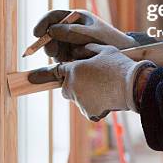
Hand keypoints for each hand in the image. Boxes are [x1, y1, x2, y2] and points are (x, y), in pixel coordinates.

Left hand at [28, 43, 155, 120]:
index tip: (29, 78)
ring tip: (105, 87)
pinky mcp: (88, 113)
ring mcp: (80, 101)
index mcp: (73, 70)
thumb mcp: (102, 50)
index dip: (41, 75)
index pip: (55, 72)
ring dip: (87, 93)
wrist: (132, 85)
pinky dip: (95, 104)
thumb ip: (85, 51)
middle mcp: (72, 87)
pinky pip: (88, 108)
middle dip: (75, 82)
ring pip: (78, 96)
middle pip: (67, 86)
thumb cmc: (118, 64)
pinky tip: (108, 97)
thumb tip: (75, 54)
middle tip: (93, 77)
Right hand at [33, 9, 136, 61]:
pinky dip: (62, 61)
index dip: (43, 23)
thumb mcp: (91, 34)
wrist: (124, 55)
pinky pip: (60, 58)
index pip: (53, 17)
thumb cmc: (110, 40)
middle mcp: (70, 29)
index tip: (36, 33)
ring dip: (55, 53)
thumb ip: (71, 32)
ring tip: (67, 58)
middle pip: (49, 33)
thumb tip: (51, 30)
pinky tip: (71, 63)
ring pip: (53, 47)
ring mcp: (70, 42)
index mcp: (75, 18)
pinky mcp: (72, 55)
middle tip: (52, 52)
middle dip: (48, 42)